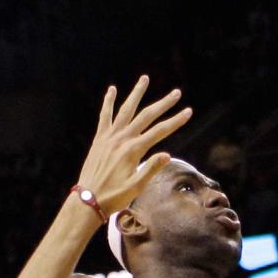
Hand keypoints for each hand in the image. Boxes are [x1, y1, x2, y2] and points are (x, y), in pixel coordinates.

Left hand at [75, 76, 192, 216]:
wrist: (89, 199)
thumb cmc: (115, 196)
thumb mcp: (136, 187)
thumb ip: (151, 169)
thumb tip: (167, 155)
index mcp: (133, 151)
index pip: (160, 132)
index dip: (175, 121)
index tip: (188, 112)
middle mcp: (122, 139)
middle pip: (146, 116)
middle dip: (163, 104)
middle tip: (176, 93)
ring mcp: (110, 136)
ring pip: (126, 109)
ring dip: (136, 94)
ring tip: (145, 79)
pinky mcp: (100, 139)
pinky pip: (105, 116)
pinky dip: (108, 102)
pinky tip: (112, 89)